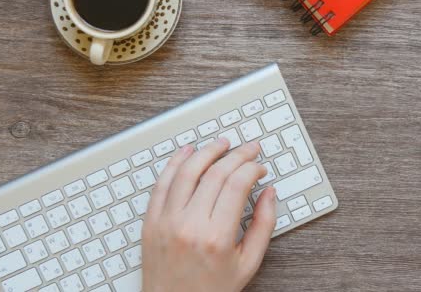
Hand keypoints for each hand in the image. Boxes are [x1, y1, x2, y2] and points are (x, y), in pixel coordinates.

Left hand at [142, 139, 276, 291]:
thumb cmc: (210, 290)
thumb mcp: (248, 263)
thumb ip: (263, 226)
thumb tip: (270, 194)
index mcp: (216, 237)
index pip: (237, 184)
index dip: (252, 168)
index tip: (259, 167)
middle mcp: (189, 225)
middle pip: (216, 173)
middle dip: (237, 155)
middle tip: (249, 148)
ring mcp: (166, 221)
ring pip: (187, 171)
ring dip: (207, 151)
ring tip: (221, 143)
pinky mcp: (151, 221)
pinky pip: (162, 183)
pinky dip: (175, 163)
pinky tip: (187, 152)